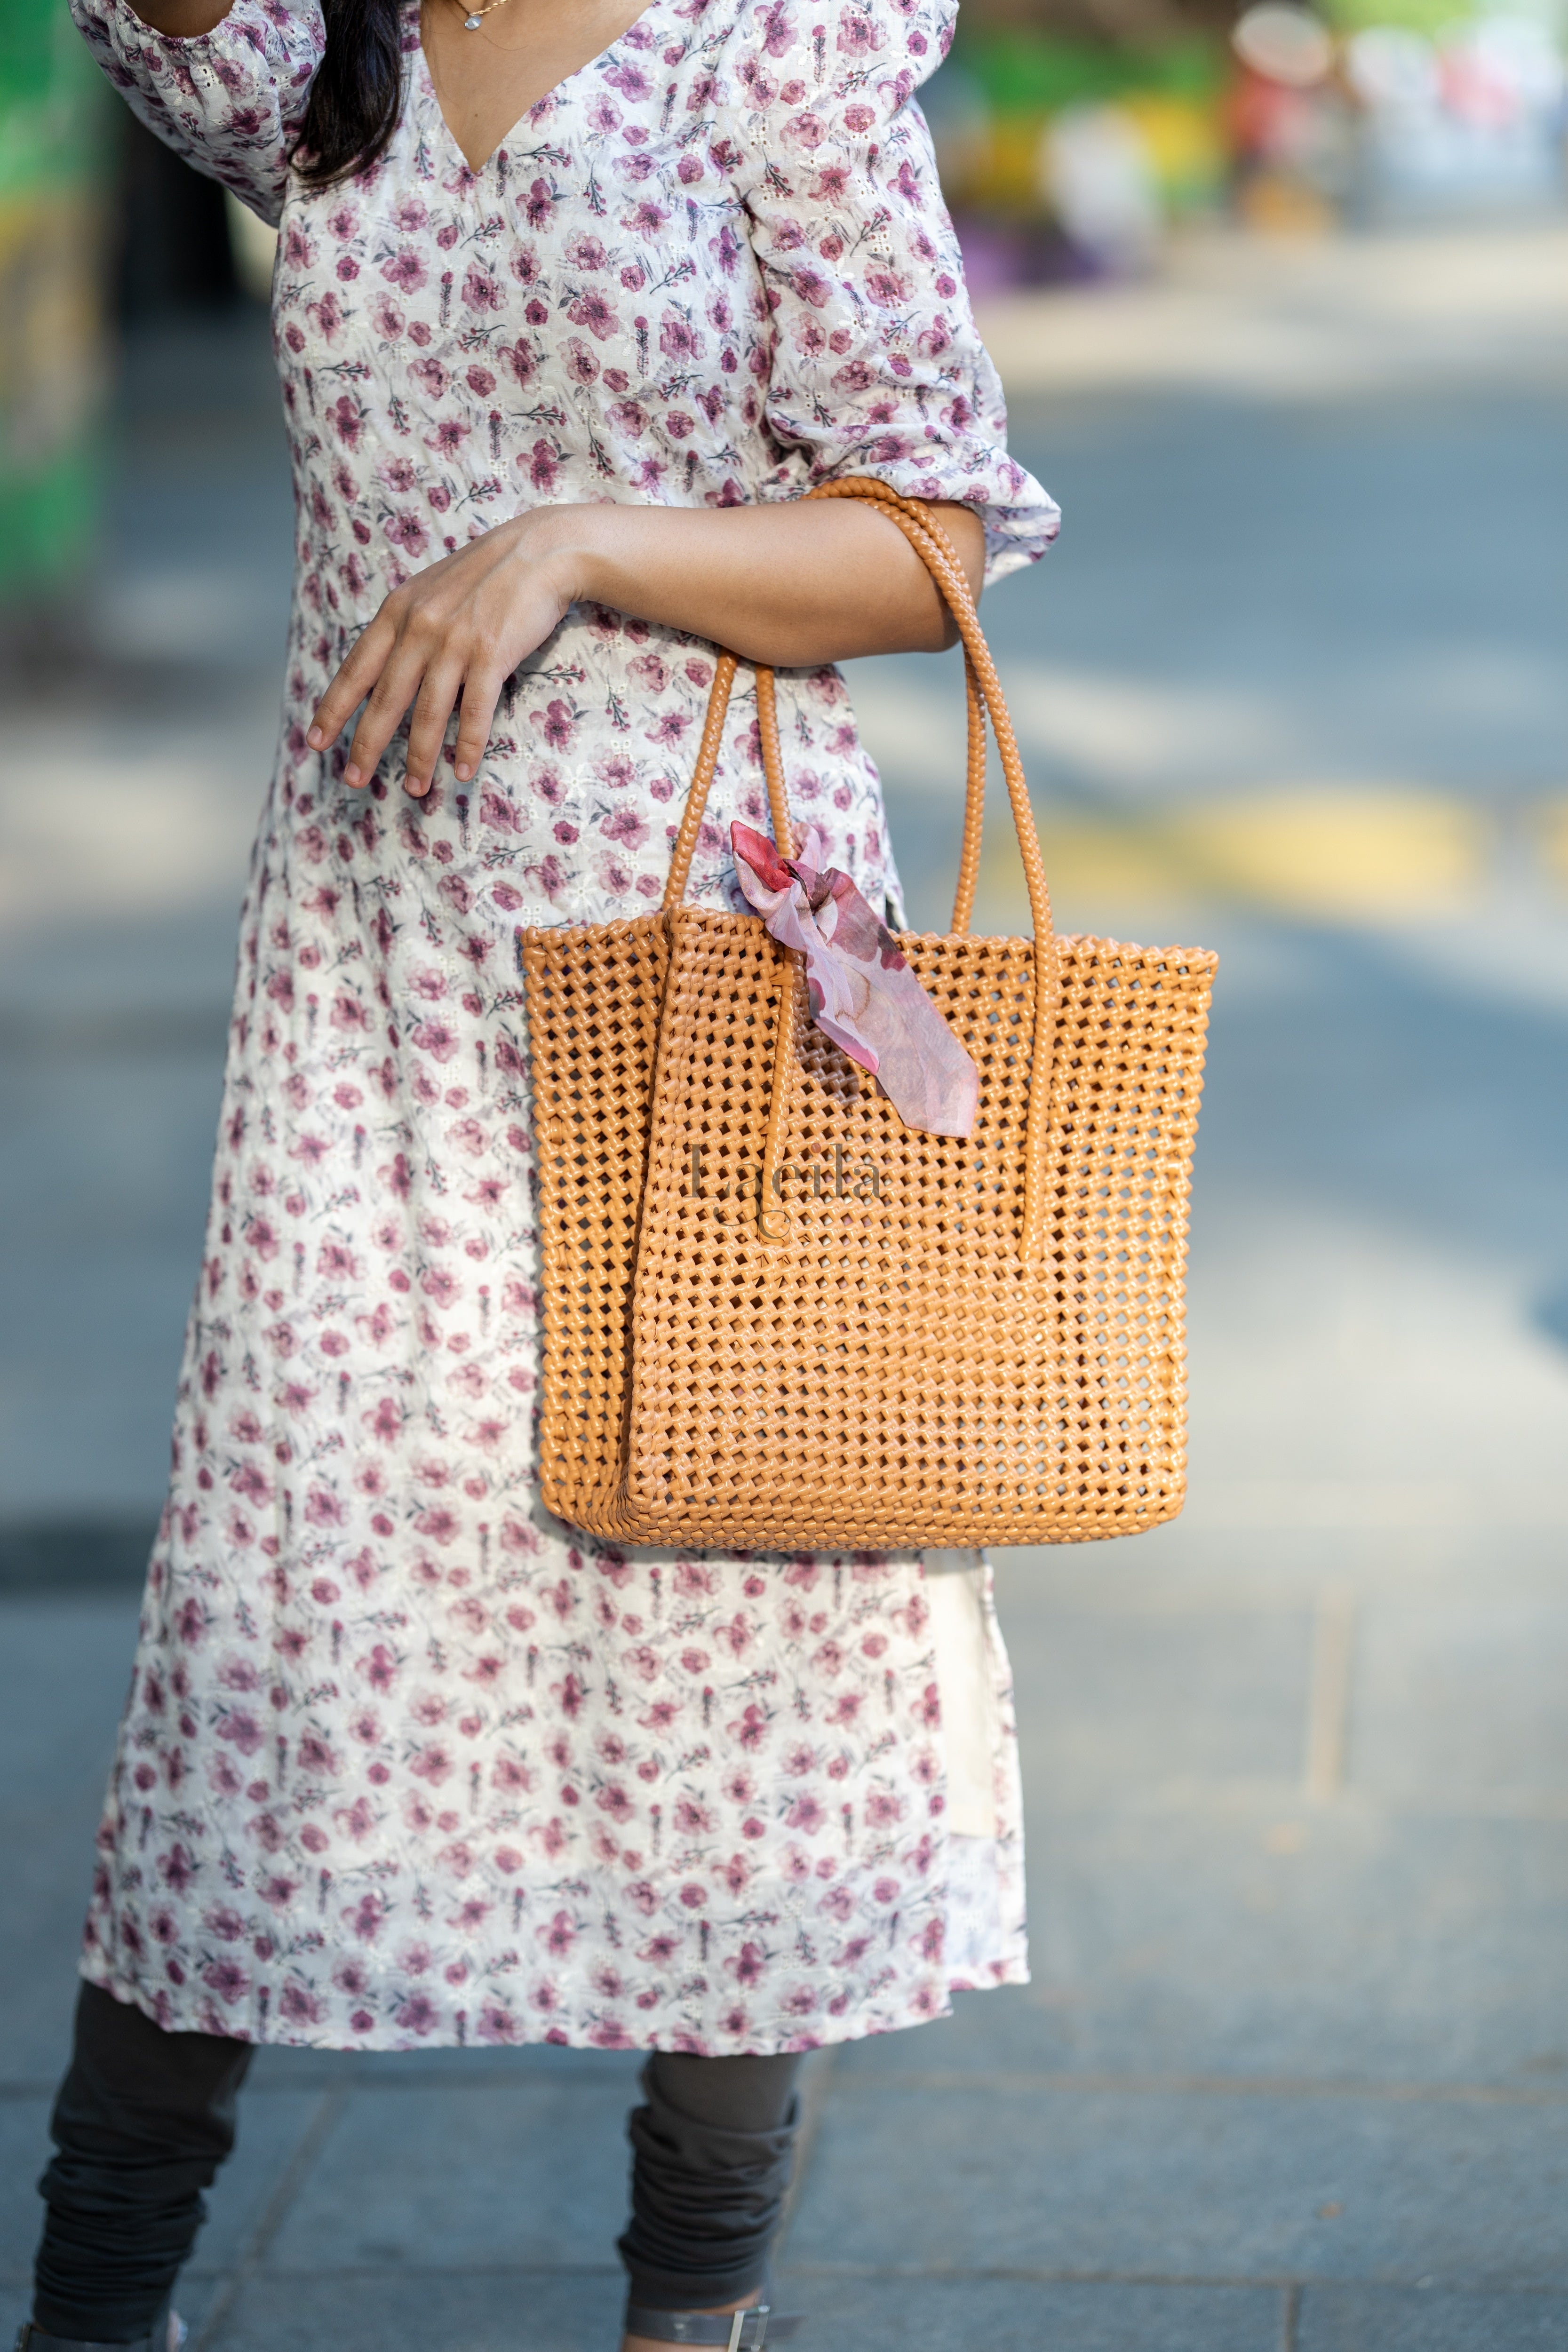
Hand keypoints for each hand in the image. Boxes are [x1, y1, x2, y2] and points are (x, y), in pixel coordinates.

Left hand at [306, 512, 579, 795]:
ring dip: (419, 756)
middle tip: (352, 780)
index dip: (335, 708)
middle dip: (366, 744)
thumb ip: (409, 623)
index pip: (357, 669)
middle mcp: (420, 627)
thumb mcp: (432, 589)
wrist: (542, 551)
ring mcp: (455, 642)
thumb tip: (390, 663)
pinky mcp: (491, 654)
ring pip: (428, 712)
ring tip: (414, 788)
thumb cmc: (489, 573)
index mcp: (399, 610)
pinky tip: (461, 771)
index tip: (316, 741)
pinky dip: (467, 744)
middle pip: (386, 698)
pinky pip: (474, 710)